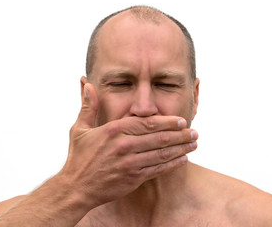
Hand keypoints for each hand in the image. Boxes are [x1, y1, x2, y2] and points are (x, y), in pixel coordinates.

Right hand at [60, 83, 197, 207]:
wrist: (76, 188)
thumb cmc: (78, 157)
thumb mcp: (80, 129)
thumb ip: (88, 106)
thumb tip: (88, 84)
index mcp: (114, 130)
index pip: (148, 123)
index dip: (168, 122)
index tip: (181, 120)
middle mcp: (125, 145)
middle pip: (160, 138)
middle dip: (180, 134)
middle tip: (194, 132)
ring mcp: (130, 163)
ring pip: (162, 153)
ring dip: (181, 148)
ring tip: (194, 144)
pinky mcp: (133, 178)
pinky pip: (158, 169)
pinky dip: (172, 164)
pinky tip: (183, 159)